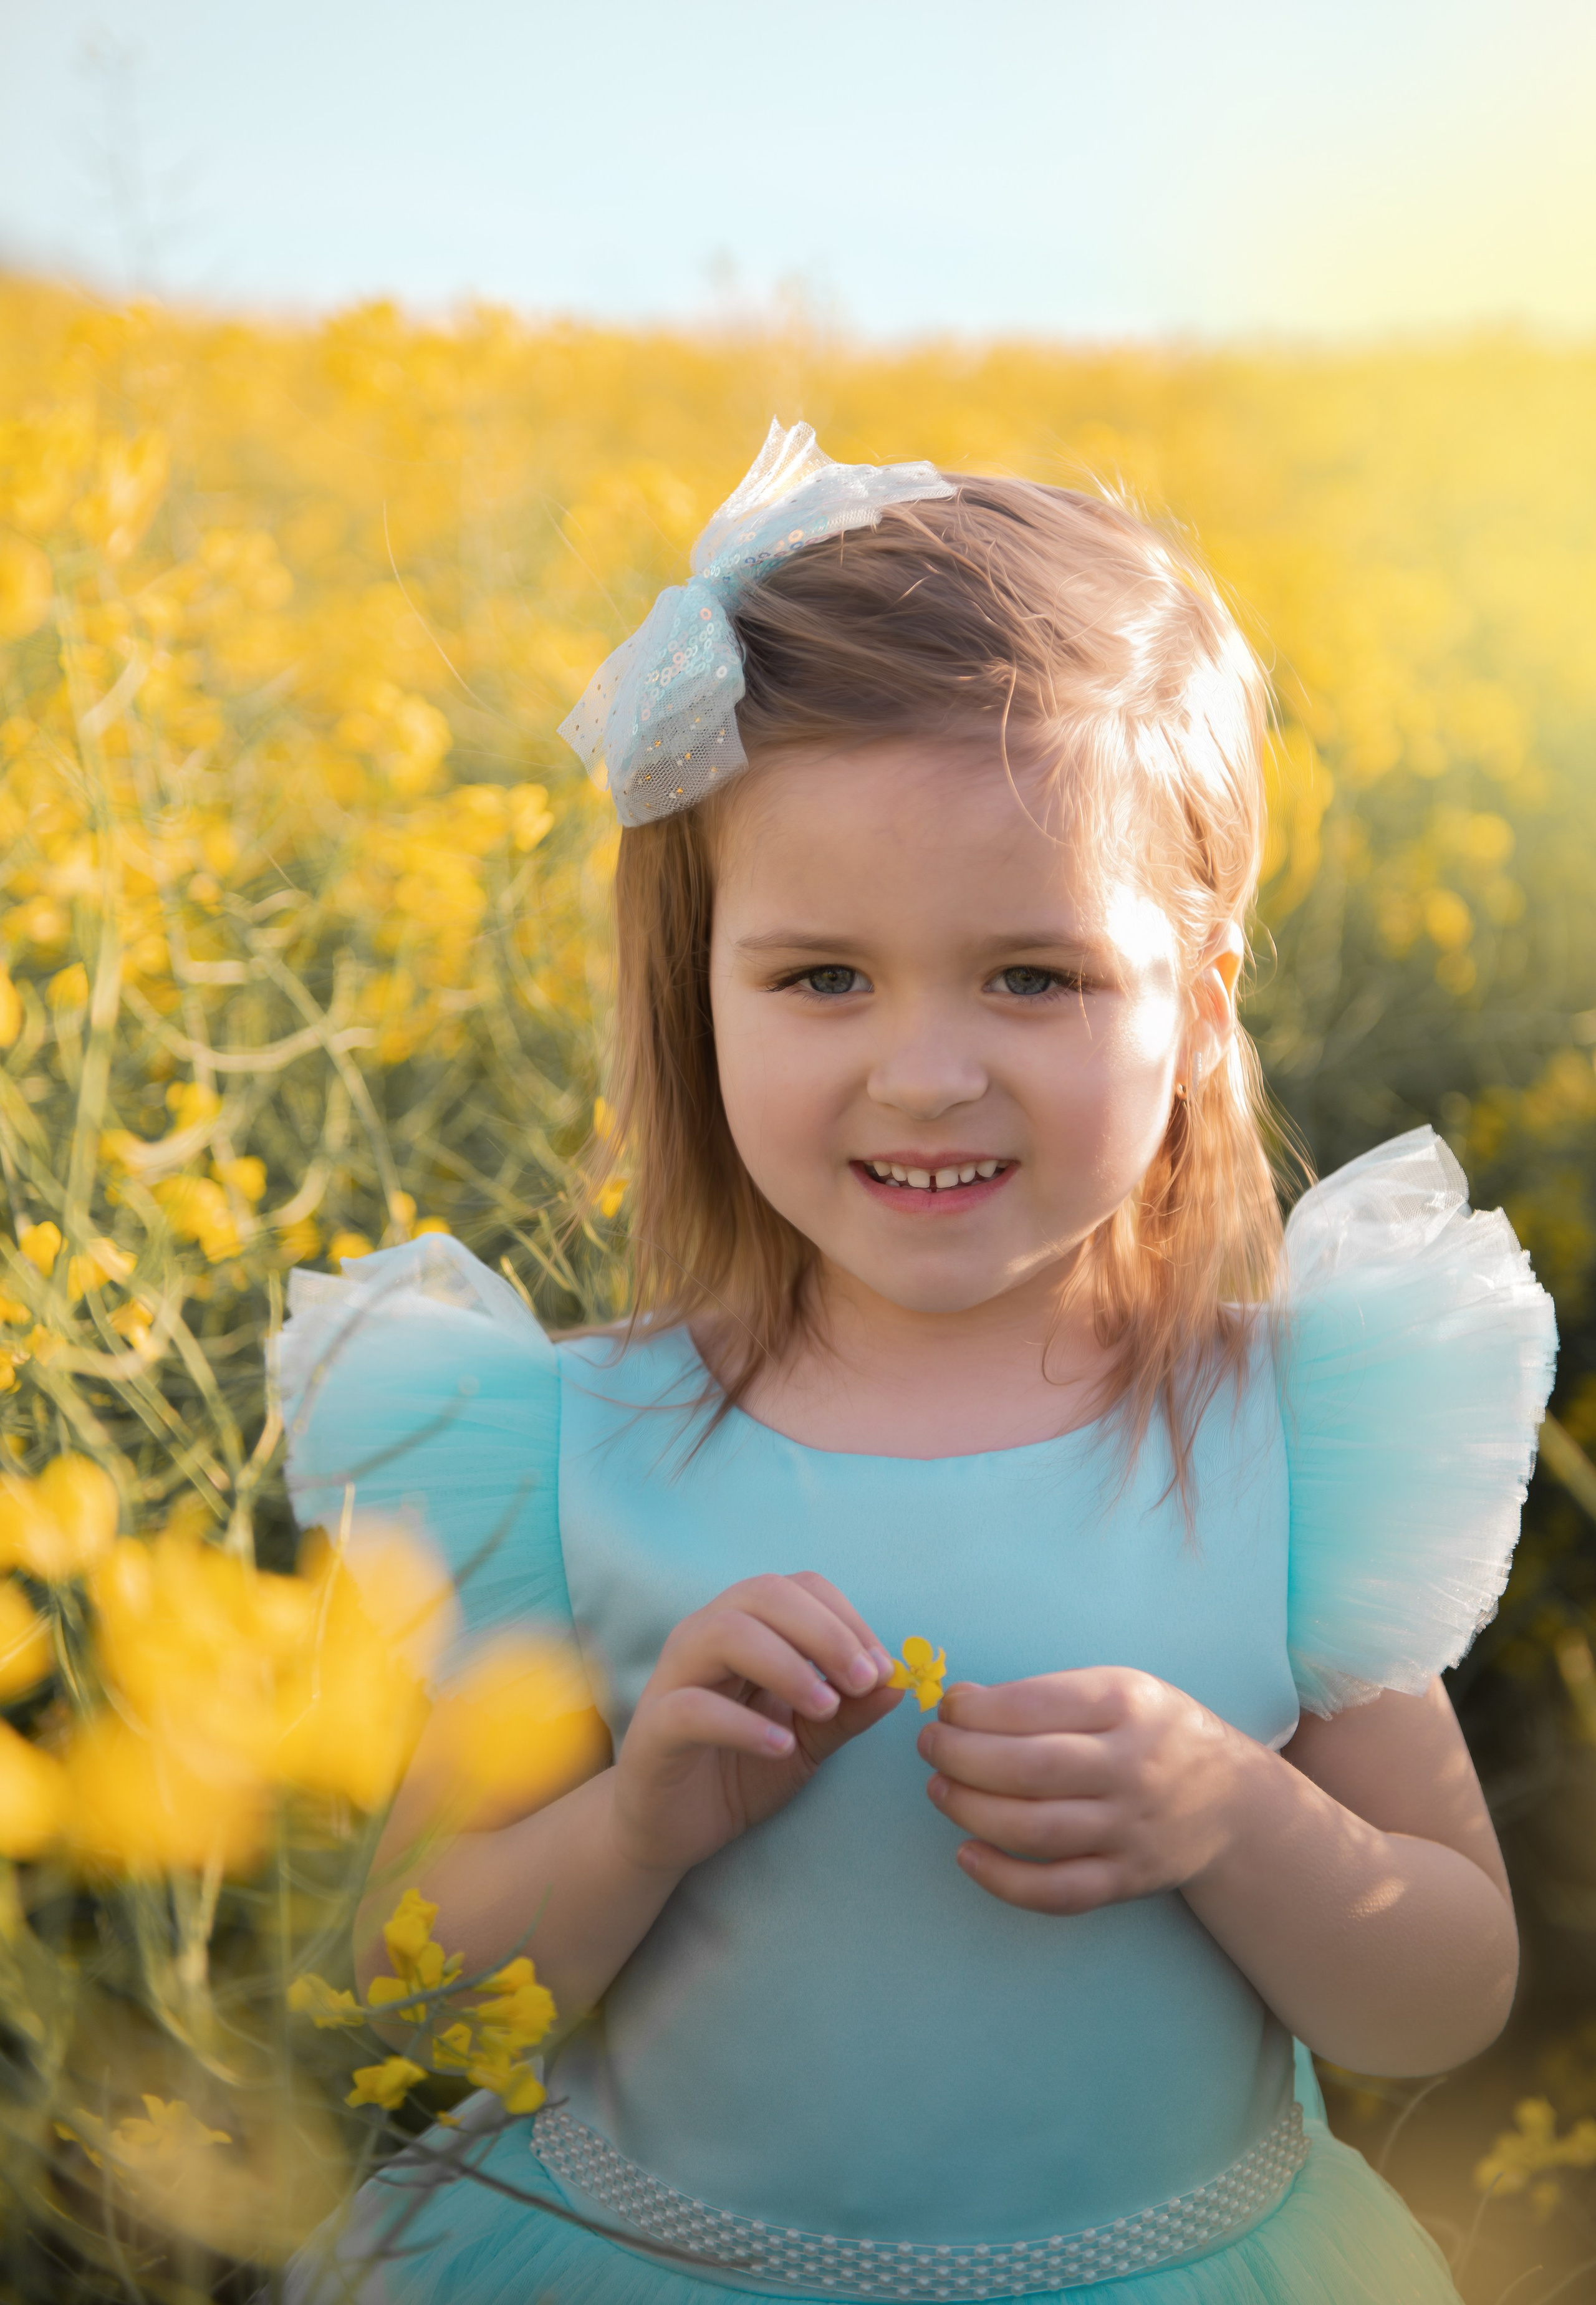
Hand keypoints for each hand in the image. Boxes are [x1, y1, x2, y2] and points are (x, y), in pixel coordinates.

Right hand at [610, 1573, 901, 1877]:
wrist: (671, 1830)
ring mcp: (672, 1678)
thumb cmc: (740, 1770)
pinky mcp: (652, 1728)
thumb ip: (849, 1711)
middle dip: (825, 1632)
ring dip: (787, 1664)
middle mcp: (703, 1637)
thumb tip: (899, 1683)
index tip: (883, 1667)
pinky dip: (742, 1723)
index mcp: (743, 1627)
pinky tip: (781, 1746)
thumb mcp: (808, 1740)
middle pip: (763, 1594)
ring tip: (826, 1706)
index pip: (797, 1587)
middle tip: (865, 1680)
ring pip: (724, 1634)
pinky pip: (693, 1708)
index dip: (846, 1618)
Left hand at [917, 1667, 1246, 1913]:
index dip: (977, 1711)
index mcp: (1126, 1705)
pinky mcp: (1127, 1880)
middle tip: (931, 1749)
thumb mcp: (1116, 1689)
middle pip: (1031, 1769)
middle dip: (963, 1758)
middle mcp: (1131, 1767)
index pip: (1036, 1706)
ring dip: (972, 1812)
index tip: (946, 1709)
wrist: (1234, 1803)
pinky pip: (1059, 1892)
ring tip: (939, 1791)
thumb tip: (961, 1703)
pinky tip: (967, 1855)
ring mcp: (1130, 1829)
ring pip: (1037, 1831)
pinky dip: (1005, 1881)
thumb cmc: (1154, 1732)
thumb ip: (1044, 1694)